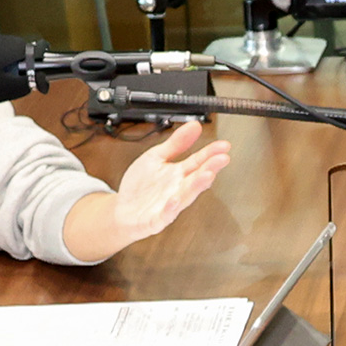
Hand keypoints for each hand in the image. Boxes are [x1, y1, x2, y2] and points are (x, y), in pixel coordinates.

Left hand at [67, 119, 234, 258]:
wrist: (121, 210)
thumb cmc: (141, 187)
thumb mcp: (156, 157)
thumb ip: (176, 143)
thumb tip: (194, 126)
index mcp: (179, 174)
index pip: (199, 161)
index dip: (211, 153)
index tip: (224, 145)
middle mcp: (177, 189)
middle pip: (197, 178)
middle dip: (210, 168)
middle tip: (222, 158)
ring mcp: (169, 205)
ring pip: (186, 196)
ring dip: (197, 186)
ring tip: (207, 175)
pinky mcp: (156, 220)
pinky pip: (164, 215)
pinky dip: (170, 209)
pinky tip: (174, 200)